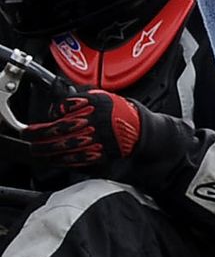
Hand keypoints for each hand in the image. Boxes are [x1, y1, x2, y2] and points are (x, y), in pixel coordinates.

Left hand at [26, 90, 171, 171]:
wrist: (143, 129)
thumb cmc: (121, 112)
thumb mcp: (102, 97)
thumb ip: (80, 99)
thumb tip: (58, 108)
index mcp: (95, 104)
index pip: (64, 107)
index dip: (50, 115)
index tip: (41, 119)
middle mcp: (96, 121)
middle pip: (61, 128)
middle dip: (41, 134)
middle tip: (28, 137)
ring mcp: (100, 138)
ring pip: (69, 144)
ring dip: (49, 149)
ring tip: (37, 150)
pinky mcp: (104, 152)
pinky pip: (82, 157)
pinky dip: (66, 160)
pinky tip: (56, 160)